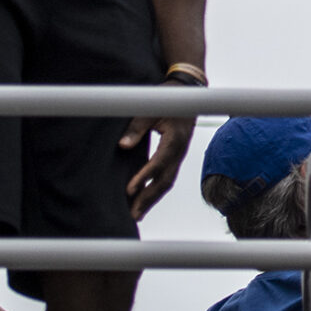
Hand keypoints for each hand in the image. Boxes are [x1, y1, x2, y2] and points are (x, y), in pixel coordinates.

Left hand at [120, 84, 199, 219]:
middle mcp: (179, 151)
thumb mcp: (151, 110)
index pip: (159, 162)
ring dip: (152, 199)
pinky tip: (145, 200)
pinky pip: (168, 177)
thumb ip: (137, 127)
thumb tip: (122, 145)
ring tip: (137, 214)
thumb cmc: (168, 101)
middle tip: (133, 214)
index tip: (129, 189)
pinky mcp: (176, 158)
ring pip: (167, 182)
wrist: (188, 96)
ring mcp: (179, 156)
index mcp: (175, 138)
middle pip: (165, 180)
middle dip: (148, 198)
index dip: (144, 177)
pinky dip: (156, 191)